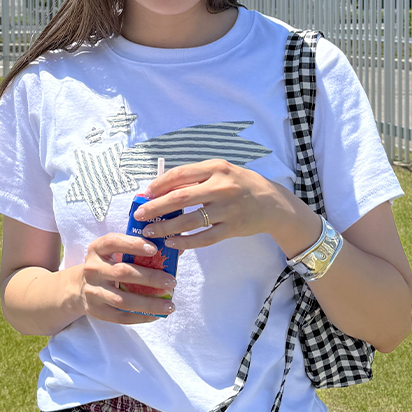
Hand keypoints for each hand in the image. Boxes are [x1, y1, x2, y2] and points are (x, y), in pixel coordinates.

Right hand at [78, 233, 176, 323]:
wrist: (80, 286)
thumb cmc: (108, 264)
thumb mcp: (116, 251)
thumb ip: (142, 248)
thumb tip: (177, 249)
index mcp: (97, 249)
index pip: (113, 242)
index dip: (133, 244)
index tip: (154, 249)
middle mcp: (92, 269)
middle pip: (122, 273)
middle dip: (150, 278)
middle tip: (172, 281)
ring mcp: (92, 291)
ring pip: (123, 300)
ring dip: (149, 303)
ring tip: (170, 305)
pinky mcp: (96, 310)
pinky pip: (120, 317)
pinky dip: (140, 317)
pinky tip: (157, 315)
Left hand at [134, 159, 314, 250]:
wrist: (272, 203)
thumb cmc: (240, 185)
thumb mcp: (221, 172)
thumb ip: (196, 178)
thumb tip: (161, 189)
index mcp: (215, 168)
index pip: (179, 175)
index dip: (158, 185)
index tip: (144, 194)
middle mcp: (221, 186)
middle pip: (180, 198)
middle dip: (155, 208)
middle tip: (140, 216)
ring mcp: (228, 209)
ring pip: (190, 221)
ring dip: (166, 227)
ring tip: (151, 232)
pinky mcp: (232, 228)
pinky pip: (204, 238)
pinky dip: (186, 242)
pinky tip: (172, 243)